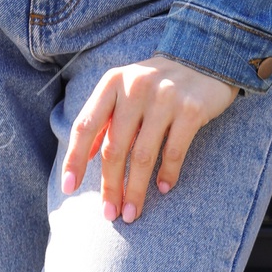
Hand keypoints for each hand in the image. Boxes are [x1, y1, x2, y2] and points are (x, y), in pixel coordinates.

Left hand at [61, 53, 238, 220]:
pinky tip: (163, 189)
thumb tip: (83, 159)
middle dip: (110, 186)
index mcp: (112, 81)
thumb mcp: (125, 90)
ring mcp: (164, 97)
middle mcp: (135, 86)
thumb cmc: (155, 83)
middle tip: (110, 214)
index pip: (86, 125)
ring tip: (131, 212)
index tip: (68, 188)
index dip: (74, 159)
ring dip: (136, 190)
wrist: (204, 56)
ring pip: (143, 155)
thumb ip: (105, 118)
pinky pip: (174, 152)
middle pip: (115, 147)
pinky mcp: (191, 109)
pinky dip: (167, 175)